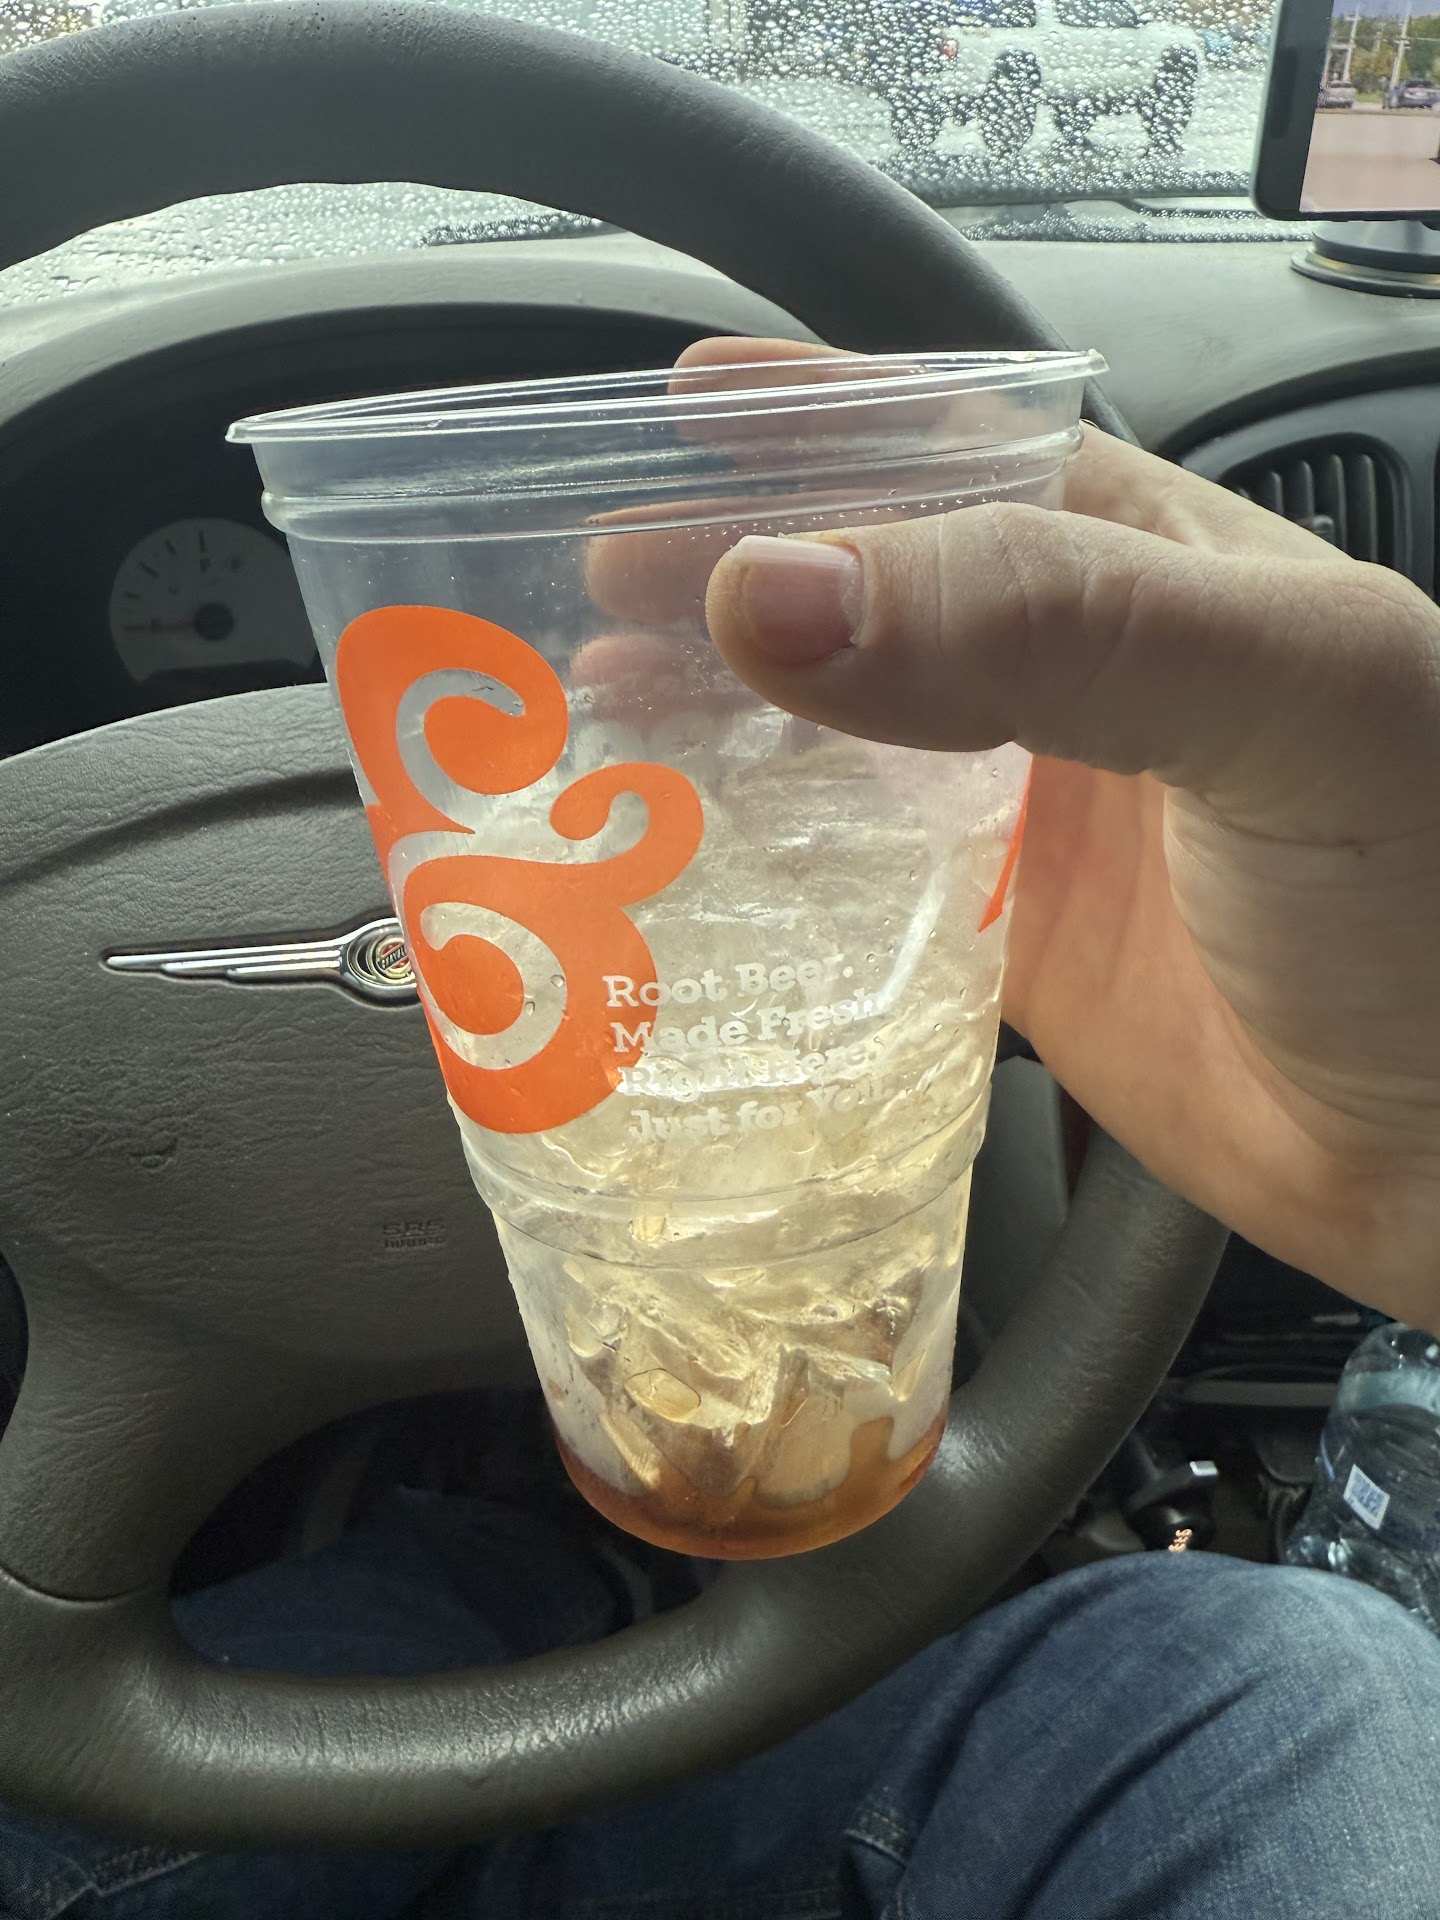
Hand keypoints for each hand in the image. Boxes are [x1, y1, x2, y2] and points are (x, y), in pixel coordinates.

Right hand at [691, 340, 1439, 1326]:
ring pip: (838, 741)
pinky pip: (852, 895)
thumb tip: (771, 590)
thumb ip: (1047, 624)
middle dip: (725, 576)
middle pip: (862, 595)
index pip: (950, 452)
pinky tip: (688, 874)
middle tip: (588, 588)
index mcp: (1145, 561)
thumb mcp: (1281, 698)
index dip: (811, 424)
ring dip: (722, 722)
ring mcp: (1037, 817)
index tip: (668, 416)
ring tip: (601, 717)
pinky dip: (762, 879)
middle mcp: (1075, 676)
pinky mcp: (1009, 951)